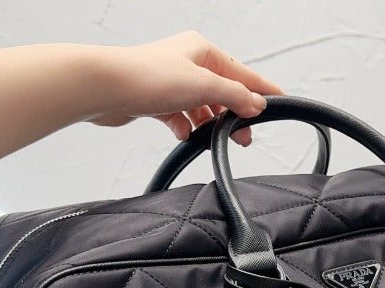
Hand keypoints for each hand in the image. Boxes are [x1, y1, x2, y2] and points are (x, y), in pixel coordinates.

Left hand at [91, 32, 282, 145]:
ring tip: (218, 139)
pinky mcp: (156, 100)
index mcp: (202, 51)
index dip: (261, 88)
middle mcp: (188, 63)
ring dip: (210, 123)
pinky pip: (180, 116)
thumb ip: (234, 95)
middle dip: (234, 114)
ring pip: (202, 106)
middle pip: (223, 92)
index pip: (242, 72)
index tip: (279, 100)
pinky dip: (186, 127)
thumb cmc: (147, 77)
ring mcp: (172, 82)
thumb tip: (256, 103)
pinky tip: (186, 134)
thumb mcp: (203, 85)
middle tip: (245, 135)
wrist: (105, 87)